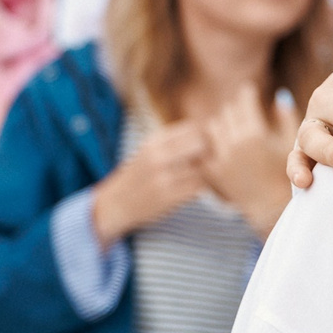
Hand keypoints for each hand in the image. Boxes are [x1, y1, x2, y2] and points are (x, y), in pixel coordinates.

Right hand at [92, 121, 211, 240]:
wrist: (115, 204)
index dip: (207, 134)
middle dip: (213, 150)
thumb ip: (174, 140)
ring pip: (202, 167)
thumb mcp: (149, 150)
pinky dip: (203, 186)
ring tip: (210, 173)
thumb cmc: (138, 175)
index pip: (192, 128)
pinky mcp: (168, 199)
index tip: (212, 142)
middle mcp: (156, 157)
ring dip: (210, 170)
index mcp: (153, 141)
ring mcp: (162, 179)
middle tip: (217, 158)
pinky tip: (200, 186)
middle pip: (201, 144)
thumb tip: (208, 128)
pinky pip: (197, 188)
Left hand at [200, 83, 295, 236]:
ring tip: (232, 126)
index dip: (247, 94)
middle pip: (227, 112)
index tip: (250, 92)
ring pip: (213, 127)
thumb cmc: (288, 175)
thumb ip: (286, 117)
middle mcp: (234, 144)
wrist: (271, 208)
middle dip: (236, 109)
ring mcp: (220, 158)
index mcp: (254, 134)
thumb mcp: (291, 144)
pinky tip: (222, 144)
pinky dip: (213, 144)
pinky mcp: (212, 171)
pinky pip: (206, 147)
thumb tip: (280, 95)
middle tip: (241, 109)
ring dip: (223, 124)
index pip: (244, 101)